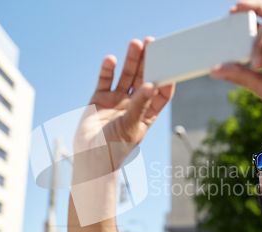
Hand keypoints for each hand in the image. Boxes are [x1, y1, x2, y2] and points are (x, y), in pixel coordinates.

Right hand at [74, 38, 174, 156]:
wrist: (89, 157)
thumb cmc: (115, 148)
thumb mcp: (130, 127)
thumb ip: (139, 105)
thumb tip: (152, 85)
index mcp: (147, 113)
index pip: (161, 93)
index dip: (166, 79)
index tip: (172, 63)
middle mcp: (133, 104)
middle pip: (143, 78)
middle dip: (148, 61)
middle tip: (152, 43)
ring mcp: (116, 100)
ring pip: (126, 76)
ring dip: (130, 60)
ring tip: (135, 44)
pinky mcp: (100, 98)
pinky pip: (105, 80)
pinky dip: (108, 69)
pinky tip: (111, 60)